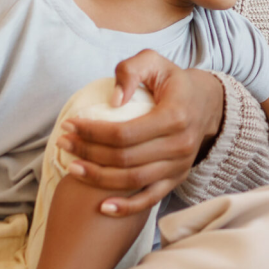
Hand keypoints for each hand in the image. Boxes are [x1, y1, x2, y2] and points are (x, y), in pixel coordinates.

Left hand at [57, 49, 223, 215]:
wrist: (205, 103)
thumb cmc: (172, 81)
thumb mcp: (153, 61)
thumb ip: (131, 70)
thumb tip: (113, 101)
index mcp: (175, 116)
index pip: (125, 133)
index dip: (93, 132)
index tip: (69, 124)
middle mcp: (180, 145)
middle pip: (125, 158)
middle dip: (88, 152)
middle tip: (63, 142)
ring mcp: (180, 166)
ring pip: (133, 180)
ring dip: (98, 178)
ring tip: (72, 167)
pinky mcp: (177, 179)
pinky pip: (150, 199)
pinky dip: (127, 207)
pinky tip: (103, 207)